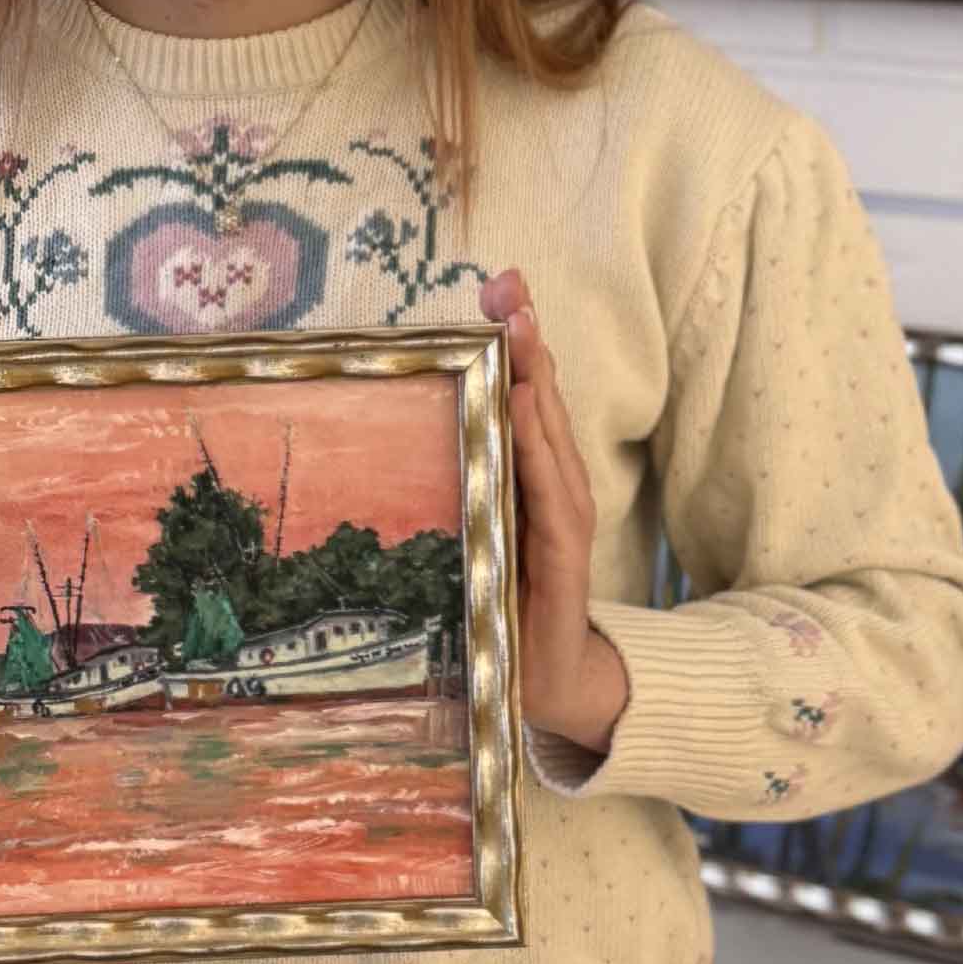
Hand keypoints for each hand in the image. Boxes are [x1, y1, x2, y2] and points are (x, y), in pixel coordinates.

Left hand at [479, 269, 628, 754]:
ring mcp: (564, 516)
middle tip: (511, 284)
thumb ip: (455, 477)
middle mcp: (553, 483)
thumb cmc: (497, 595)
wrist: (545, 681)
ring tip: (522, 329)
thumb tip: (396, 429)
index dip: (517, 337)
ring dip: (539, 379)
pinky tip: (531, 412)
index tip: (502, 283)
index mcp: (528, 472)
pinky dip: (544, 450)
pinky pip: (555, 494)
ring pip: (552, 435)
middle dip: (527, 339)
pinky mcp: (565, 555)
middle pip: (542, 398)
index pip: (525, 392)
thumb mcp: (470, 527)